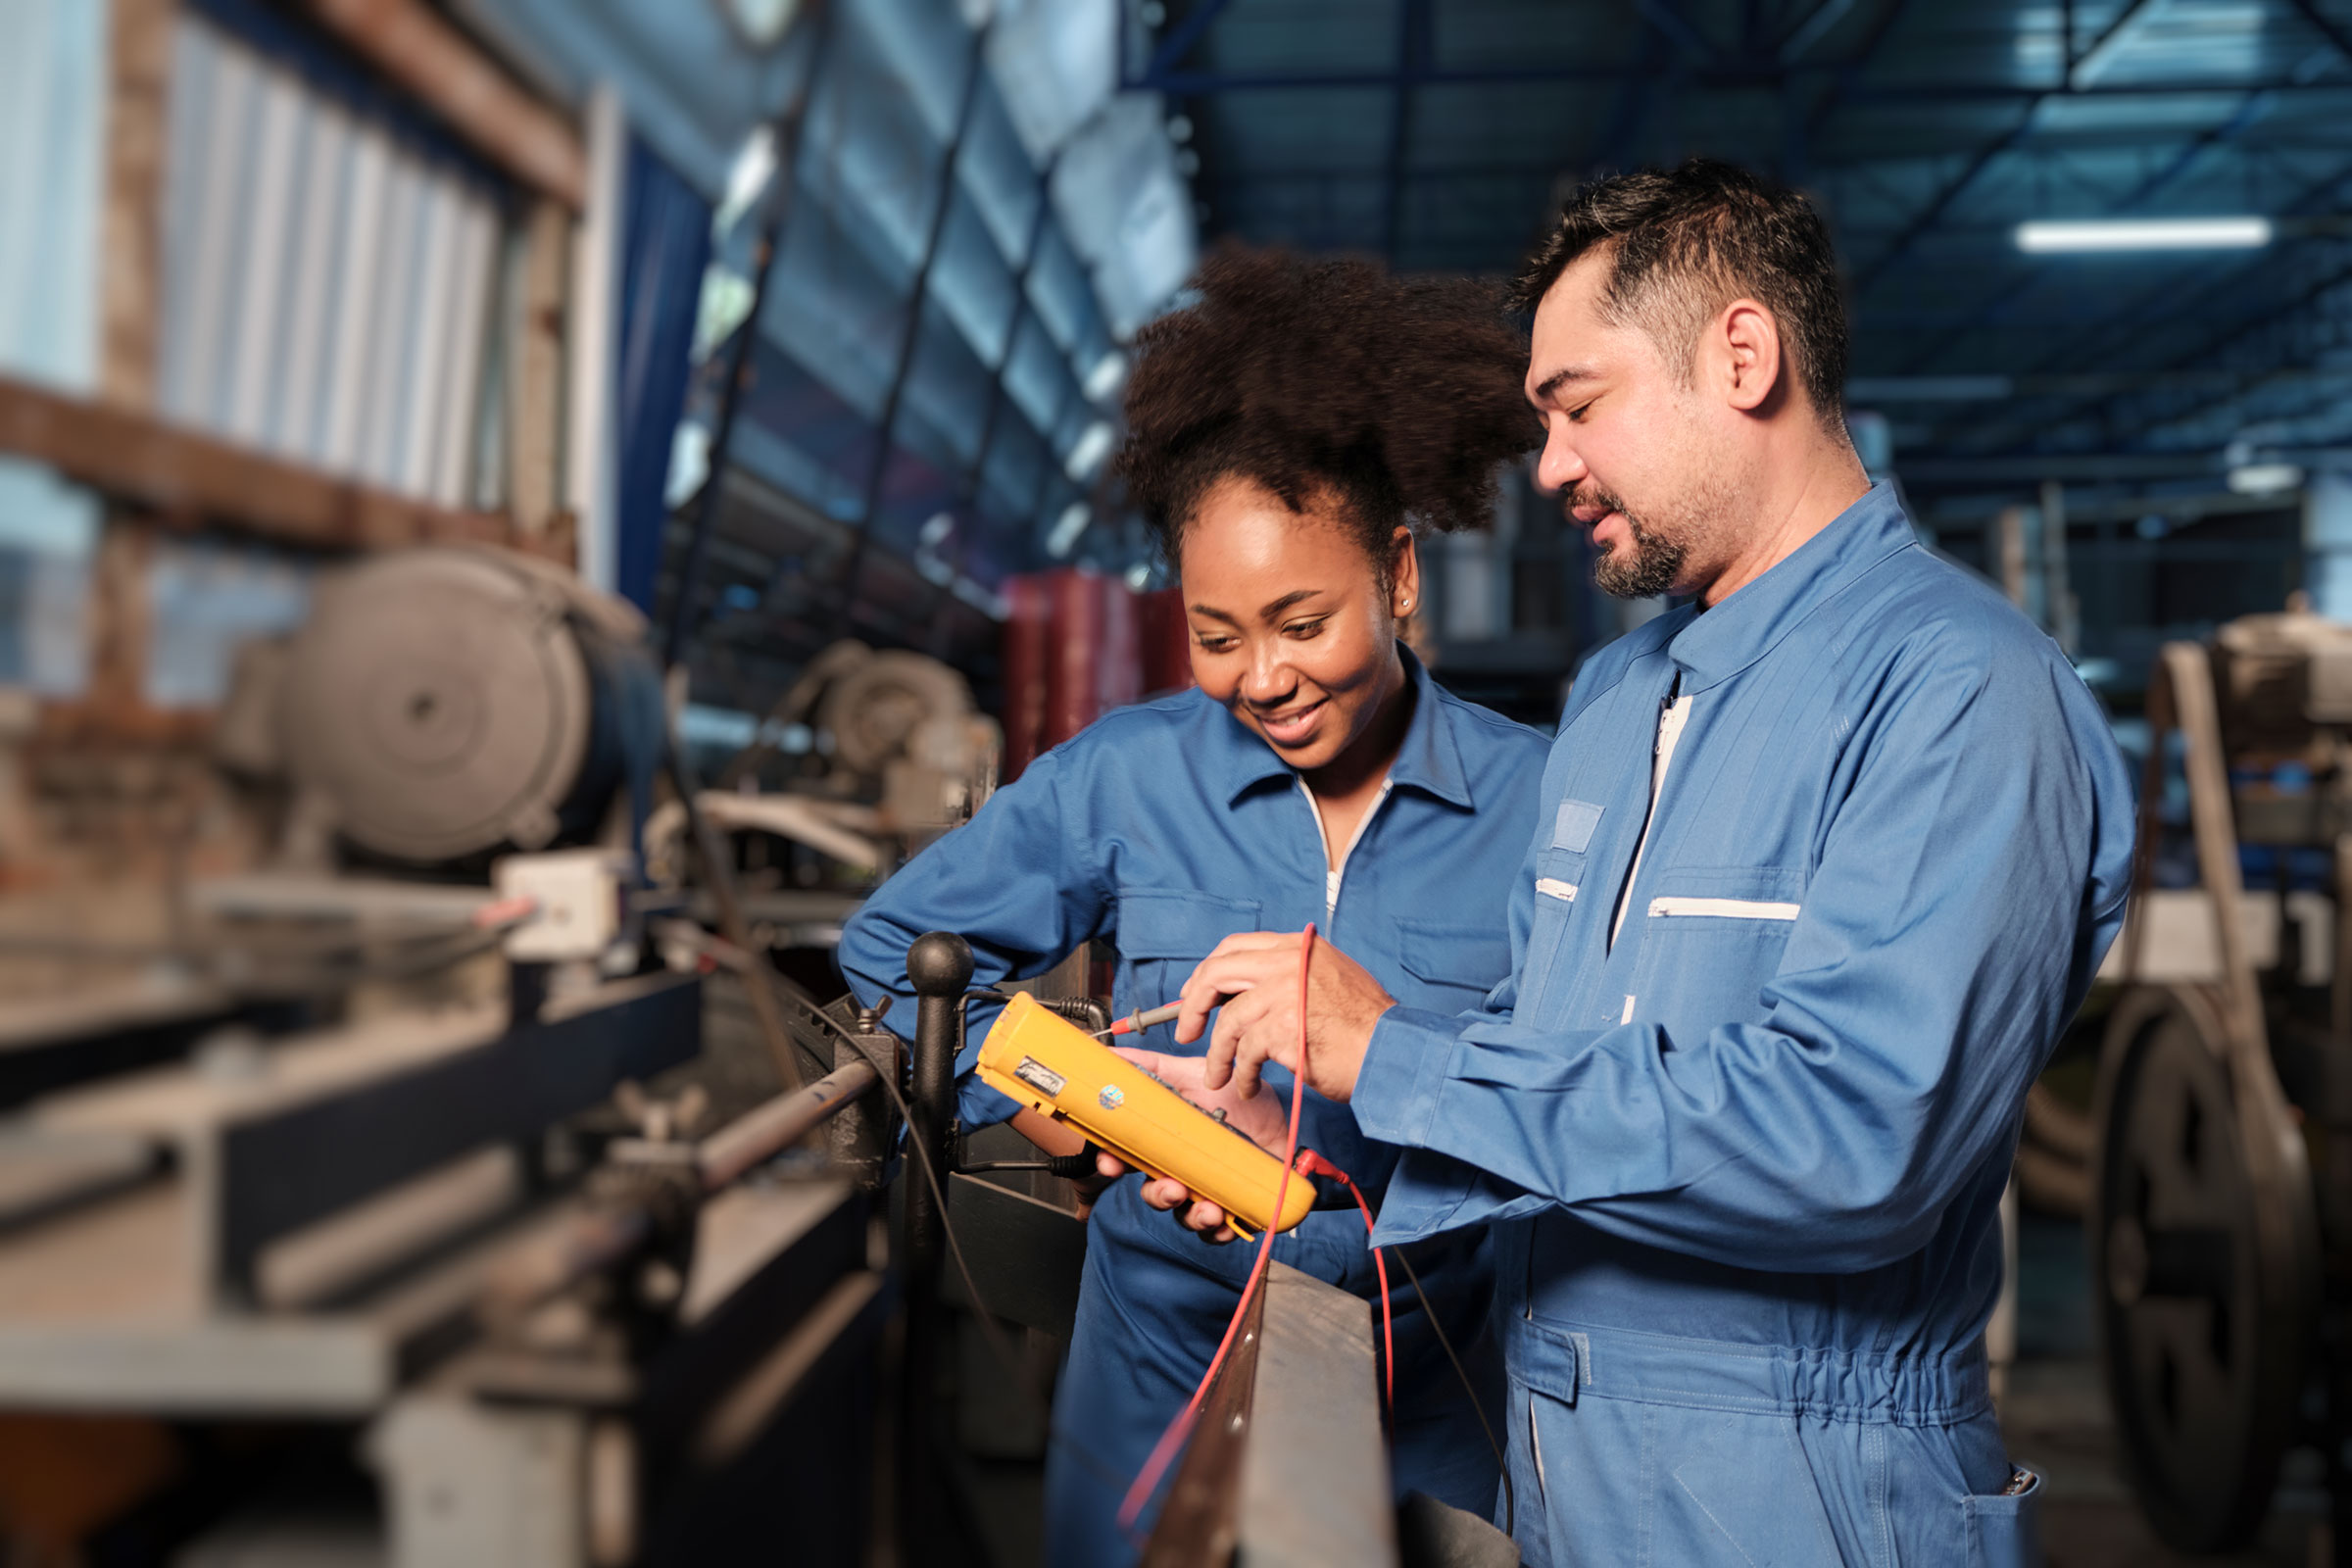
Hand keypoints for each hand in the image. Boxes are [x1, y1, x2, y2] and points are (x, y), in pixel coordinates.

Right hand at [1088, 1048, 1293, 1243]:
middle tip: (1170, 1187)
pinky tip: (1224, 1219)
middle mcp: (1182, 1171)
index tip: (1111, 1161)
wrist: (1287, 1120)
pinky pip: (1218, 1231)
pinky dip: (1218, 1231)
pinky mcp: (1233, 1209)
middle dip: (1157, 1195)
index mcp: (1167, 1144)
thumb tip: (1114, 1056)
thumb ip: (1153, 1068)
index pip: (1130, 1158)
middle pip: (1154, 1193)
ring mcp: (1207, 1192)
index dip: (1114, 1162)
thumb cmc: (1242, 1101)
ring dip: (1190, 1216)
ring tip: (1208, 1208)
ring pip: (1184, 1216)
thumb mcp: (1195, 1076)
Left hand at [1173, 932, 1394, 1104]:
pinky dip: (1240, 1074)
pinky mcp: (1282, 1028)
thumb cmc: (1364, 1024)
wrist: (1392, 1051)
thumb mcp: (1328, 978)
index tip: (1194, 995)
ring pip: (1227, 1023)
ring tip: (1218, 1076)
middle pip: (1217, 974)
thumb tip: (1242, 993)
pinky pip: (1244, 1053)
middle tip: (1187, 1032)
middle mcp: (1287, 962)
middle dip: (1193, 1006)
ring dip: (1217, 1055)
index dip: (1206, 971)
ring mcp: (1283, 994)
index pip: (1235, 947)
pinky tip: (1247, 1084)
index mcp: (1298, 946)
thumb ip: (1289, 975)